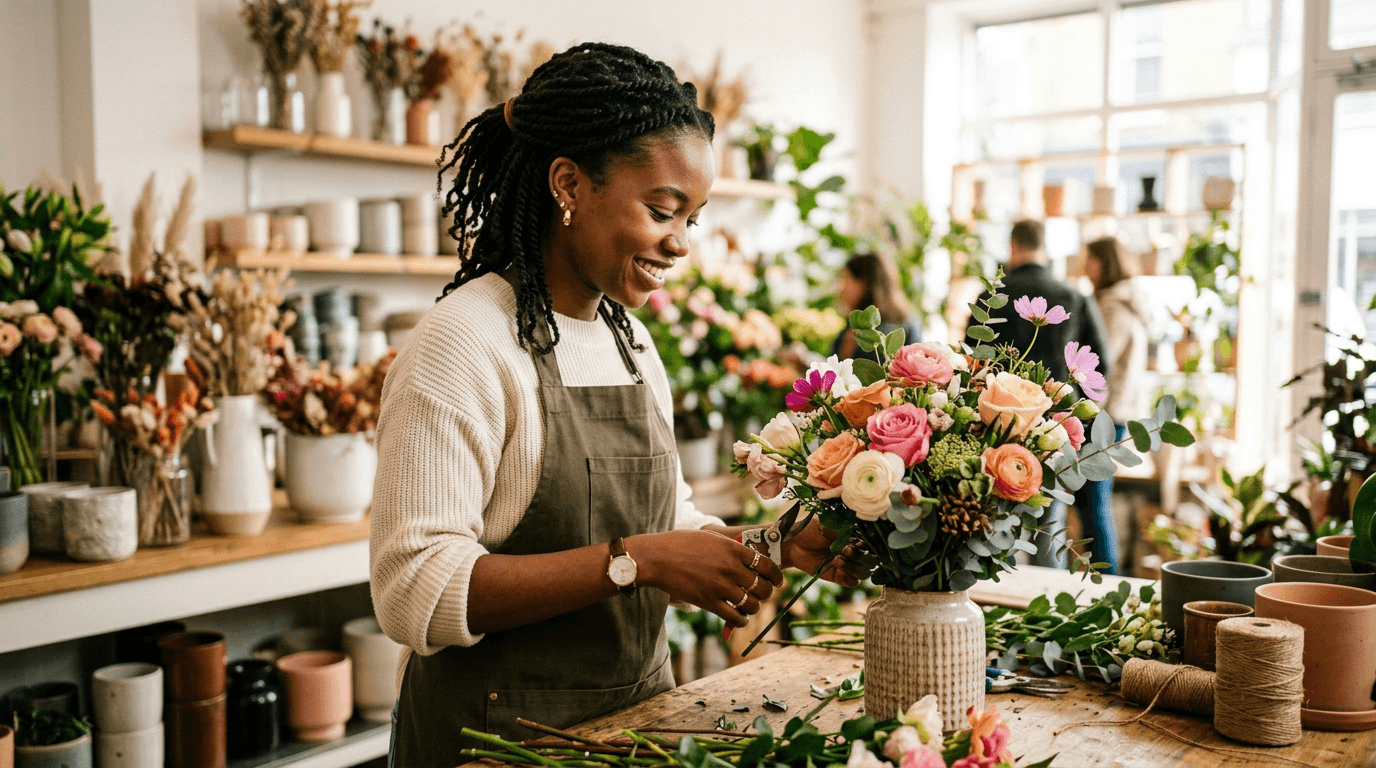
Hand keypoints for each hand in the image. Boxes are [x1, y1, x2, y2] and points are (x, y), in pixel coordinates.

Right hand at [631, 530, 783, 627]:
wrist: (657, 558)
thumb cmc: (679, 544)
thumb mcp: (710, 537)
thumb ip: (731, 546)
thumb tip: (747, 552)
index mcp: (734, 549)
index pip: (767, 565)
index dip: (776, 576)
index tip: (776, 581)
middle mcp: (732, 567)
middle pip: (763, 587)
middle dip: (766, 594)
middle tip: (762, 595)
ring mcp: (721, 586)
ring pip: (752, 604)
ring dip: (754, 608)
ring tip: (749, 607)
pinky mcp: (709, 602)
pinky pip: (735, 617)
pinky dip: (741, 620)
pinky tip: (739, 618)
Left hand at [781, 517, 873, 587]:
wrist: (793, 544)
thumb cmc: (810, 530)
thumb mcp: (827, 524)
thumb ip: (843, 528)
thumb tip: (857, 528)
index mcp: (855, 537)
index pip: (871, 544)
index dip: (868, 544)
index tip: (858, 540)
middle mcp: (855, 552)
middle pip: (871, 560)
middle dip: (860, 556)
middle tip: (846, 549)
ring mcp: (848, 565)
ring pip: (864, 572)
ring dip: (854, 567)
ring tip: (837, 559)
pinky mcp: (839, 577)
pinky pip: (852, 582)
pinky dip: (849, 577)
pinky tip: (837, 567)